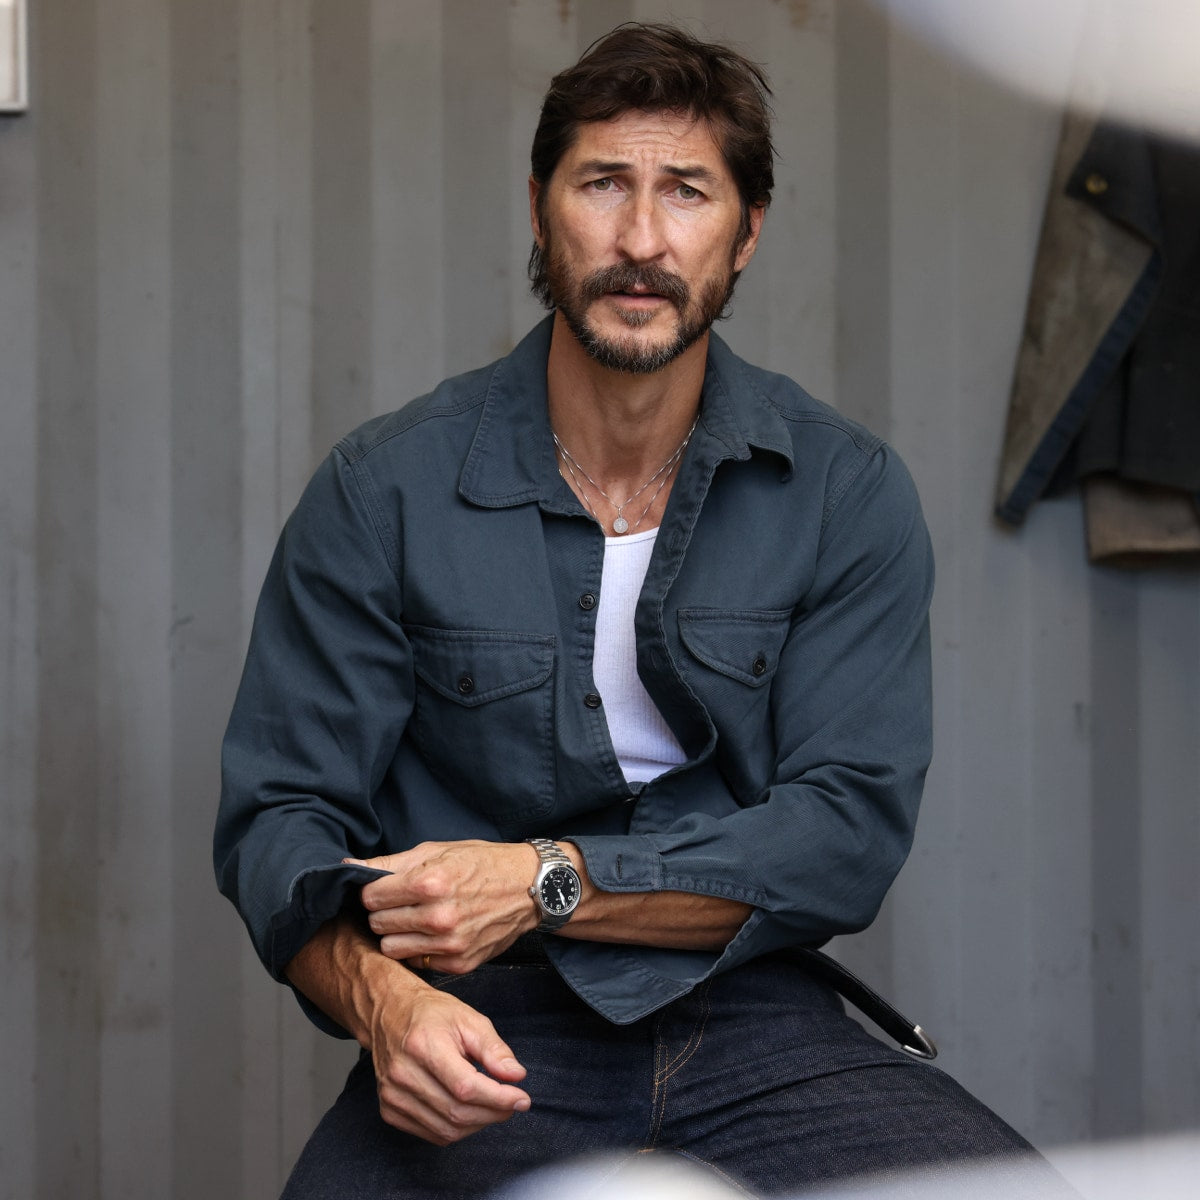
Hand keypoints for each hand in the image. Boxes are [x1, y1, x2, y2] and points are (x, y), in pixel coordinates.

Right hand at [285, 913, 530, 1144]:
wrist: (390, 1014)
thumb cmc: (432, 1014)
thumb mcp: (469, 1019)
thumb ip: (494, 1049)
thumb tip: (516, 1076)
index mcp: (423, 1045)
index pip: (466, 1087)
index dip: (498, 1098)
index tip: (522, 1099)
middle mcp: (403, 1073)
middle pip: (457, 1112)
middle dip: (493, 1113)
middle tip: (513, 1103)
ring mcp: (392, 1095)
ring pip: (446, 1129)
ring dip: (478, 1124)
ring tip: (494, 1107)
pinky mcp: (389, 1109)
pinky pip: (432, 1134)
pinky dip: (457, 1129)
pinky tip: (470, 1112)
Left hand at [347, 840, 540, 972]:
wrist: (530, 888)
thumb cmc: (482, 863)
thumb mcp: (437, 850)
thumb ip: (390, 862)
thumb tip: (348, 864)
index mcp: (429, 883)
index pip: (370, 897)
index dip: (374, 890)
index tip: (385, 888)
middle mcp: (438, 917)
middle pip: (378, 924)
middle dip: (384, 912)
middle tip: (402, 902)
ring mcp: (449, 945)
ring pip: (391, 948)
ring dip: (398, 934)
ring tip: (416, 919)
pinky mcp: (458, 965)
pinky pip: (417, 962)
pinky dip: (420, 949)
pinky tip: (434, 932)